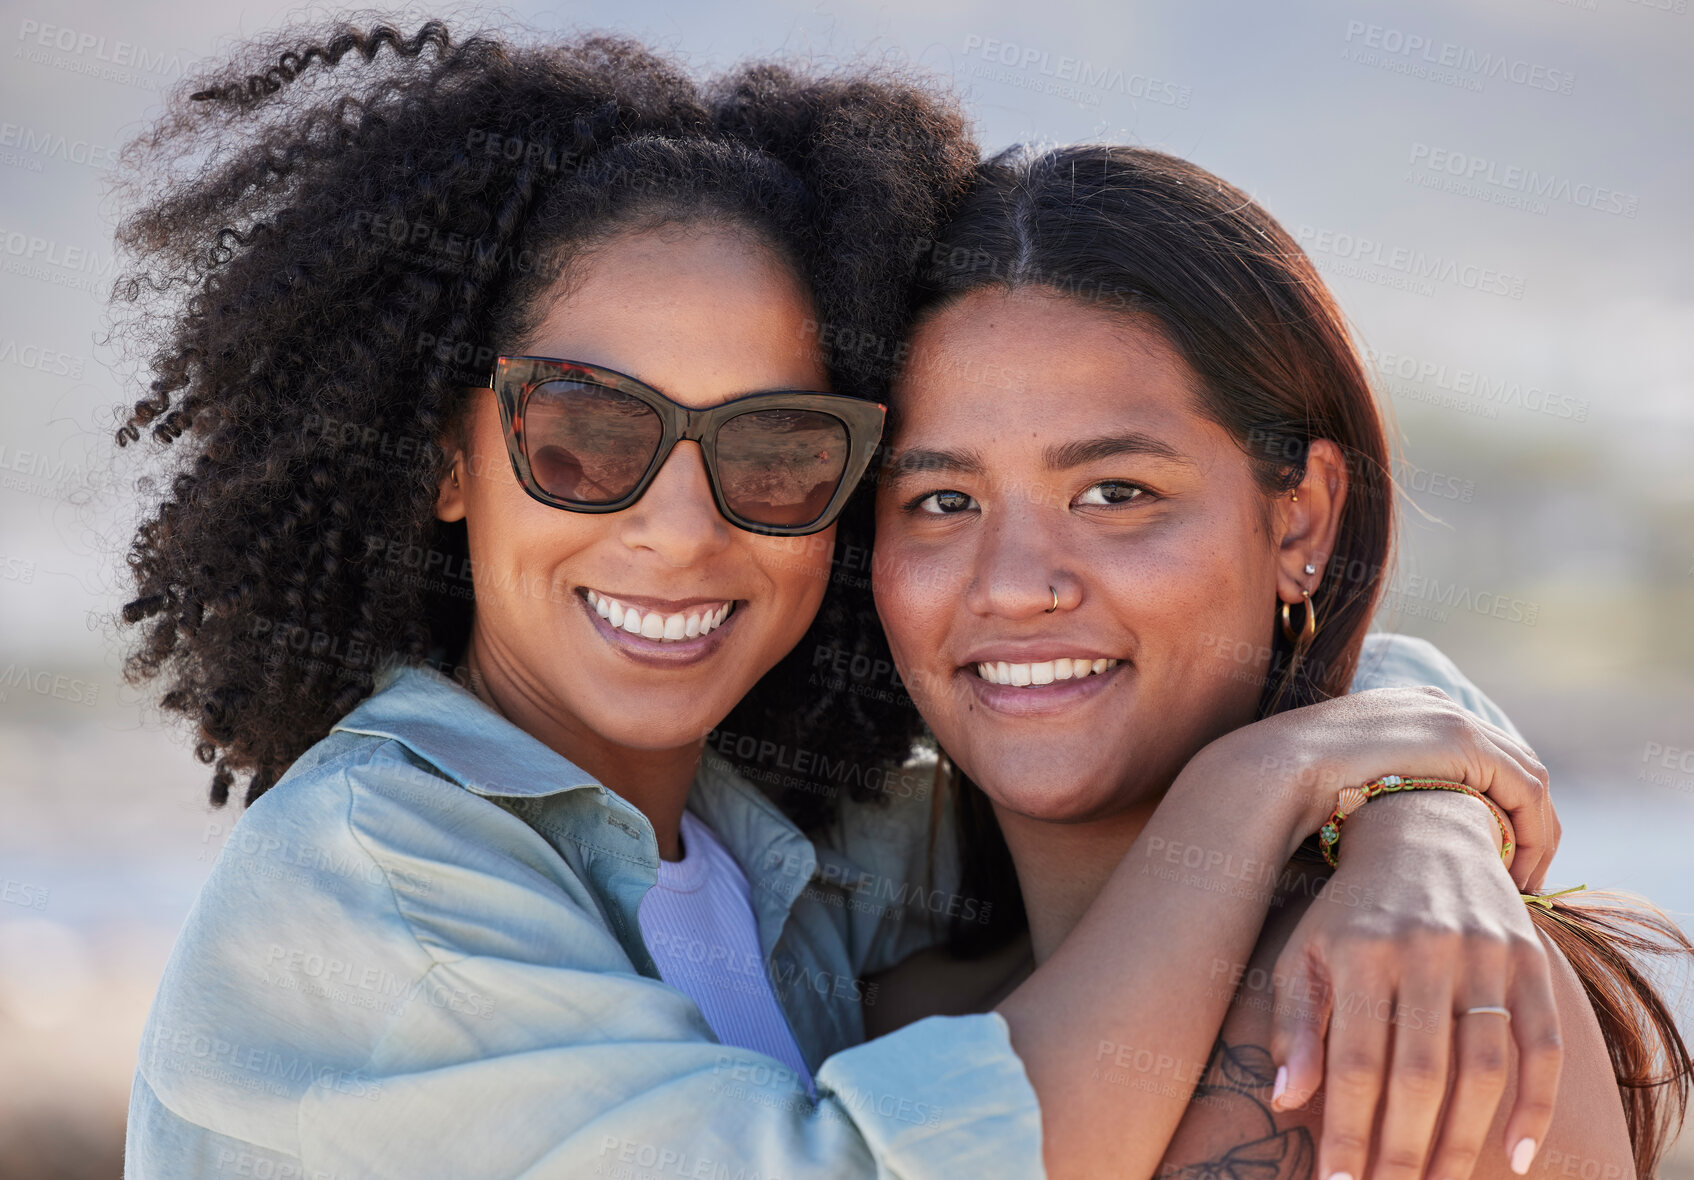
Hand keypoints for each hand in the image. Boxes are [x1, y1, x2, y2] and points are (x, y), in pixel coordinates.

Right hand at [1187, 685, 1554, 889]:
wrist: (1272, 775)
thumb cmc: (1295, 795)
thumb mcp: (1349, 789)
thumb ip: (1384, 797)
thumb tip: (1399, 836)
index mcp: (1410, 709)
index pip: (1484, 758)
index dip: (1504, 811)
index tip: (1499, 860)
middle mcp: (1436, 704)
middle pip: (1514, 766)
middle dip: (1530, 825)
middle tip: (1526, 878)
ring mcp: (1450, 717)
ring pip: (1529, 778)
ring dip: (1538, 835)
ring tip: (1524, 884)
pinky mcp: (1462, 741)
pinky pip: (1525, 788)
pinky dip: (1534, 832)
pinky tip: (1517, 873)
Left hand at [1265, 794, 1559, 1179]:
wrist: (1421, 831)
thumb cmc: (1350, 911)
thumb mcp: (1306, 951)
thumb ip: (1294, 1024)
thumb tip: (1284, 1098)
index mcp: (1360, 951)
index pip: (1356, 1062)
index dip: (1349, 1131)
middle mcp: (1425, 950)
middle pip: (1420, 1074)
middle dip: (1405, 1149)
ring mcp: (1484, 954)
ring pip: (1483, 1069)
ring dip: (1464, 1141)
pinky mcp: (1530, 960)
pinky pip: (1543, 1046)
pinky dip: (1535, 1106)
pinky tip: (1515, 1157)